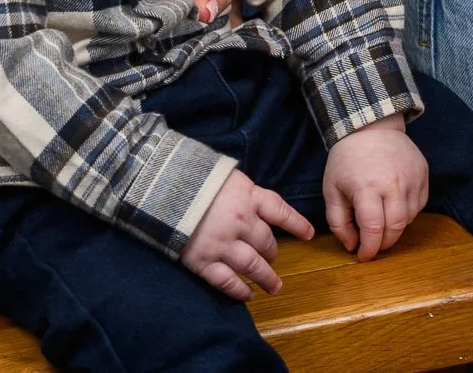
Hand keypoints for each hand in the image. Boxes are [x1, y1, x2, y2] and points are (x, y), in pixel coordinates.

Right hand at [182, 168, 314, 297]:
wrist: (163, 188)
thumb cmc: (197, 177)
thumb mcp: (229, 177)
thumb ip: (246, 193)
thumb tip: (259, 205)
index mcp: (249, 196)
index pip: (281, 211)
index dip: (297, 224)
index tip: (309, 234)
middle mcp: (241, 222)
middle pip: (266, 243)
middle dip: (273, 254)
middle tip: (275, 260)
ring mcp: (223, 244)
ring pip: (253, 266)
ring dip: (266, 278)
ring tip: (274, 287)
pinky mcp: (204, 262)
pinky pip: (228, 282)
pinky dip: (240, 291)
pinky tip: (248, 296)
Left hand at [323, 117, 429, 258]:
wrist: (370, 125)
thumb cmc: (347, 160)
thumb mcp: (331, 190)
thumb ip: (338, 223)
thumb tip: (352, 247)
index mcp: (367, 187)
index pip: (373, 229)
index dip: (369, 249)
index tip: (362, 255)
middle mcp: (393, 183)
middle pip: (395, 228)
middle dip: (383, 243)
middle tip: (373, 244)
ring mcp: (412, 176)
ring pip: (409, 219)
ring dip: (395, 228)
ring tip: (381, 220)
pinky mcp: (423, 172)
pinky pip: (419, 205)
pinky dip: (407, 213)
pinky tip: (393, 205)